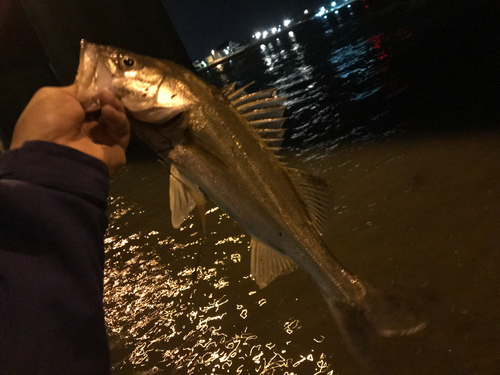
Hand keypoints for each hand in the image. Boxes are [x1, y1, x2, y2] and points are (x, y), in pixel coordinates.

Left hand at [10, 84, 130, 173]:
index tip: (101, 81)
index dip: (96, 90)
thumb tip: (94, 90)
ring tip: (106, 99)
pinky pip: (122, 131)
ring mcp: (102, 141)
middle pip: (105, 108)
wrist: (54, 154)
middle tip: (106, 90)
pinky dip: (117, 118)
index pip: (89, 102)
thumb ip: (76, 90)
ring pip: (116, 118)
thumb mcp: (54, 95)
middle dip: (107, 96)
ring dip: (113, 105)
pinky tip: (108, 110)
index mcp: (67, 118)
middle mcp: (85, 130)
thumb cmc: (48, 122)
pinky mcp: (117, 150)